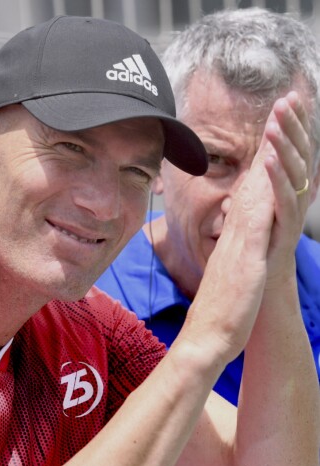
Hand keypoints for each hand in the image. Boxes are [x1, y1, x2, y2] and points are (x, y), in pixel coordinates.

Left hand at [260, 91, 311, 285]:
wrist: (266, 274)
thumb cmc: (262, 237)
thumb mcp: (260, 202)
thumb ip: (262, 180)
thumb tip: (261, 158)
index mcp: (291, 184)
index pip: (294, 147)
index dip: (294, 123)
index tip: (288, 97)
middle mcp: (298, 192)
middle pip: (299, 153)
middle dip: (292, 125)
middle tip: (285, 101)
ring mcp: (295, 208)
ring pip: (294, 171)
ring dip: (283, 146)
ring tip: (274, 124)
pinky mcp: (287, 224)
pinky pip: (283, 197)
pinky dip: (276, 177)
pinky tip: (268, 160)